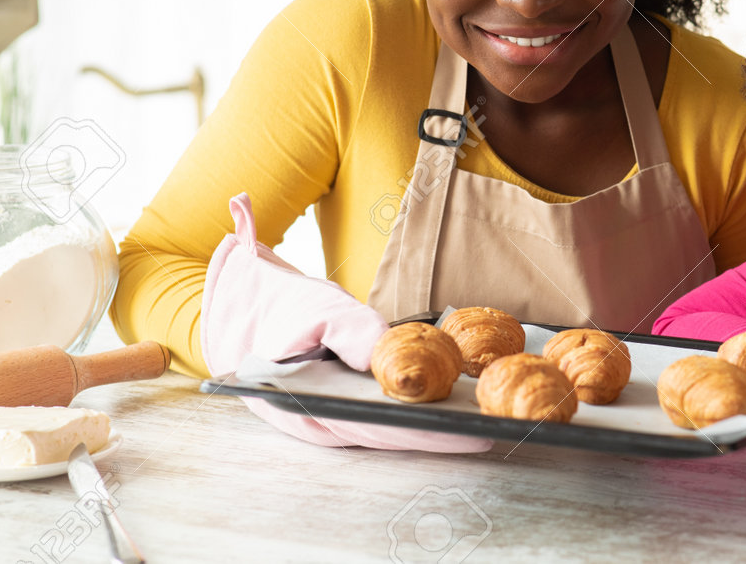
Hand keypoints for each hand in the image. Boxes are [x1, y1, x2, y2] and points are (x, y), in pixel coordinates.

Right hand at [201, 193, 490, 452]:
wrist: (250, 309)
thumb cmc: (281, 312)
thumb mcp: (313, 310)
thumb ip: (348, 330)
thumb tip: (383, 353)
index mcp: (310, 409)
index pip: (380, 430)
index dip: (428, 434)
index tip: (470, 434)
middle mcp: (328, 423)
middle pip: (395, 435)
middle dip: (444, 434)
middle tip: (496, 428)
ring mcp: (340, 415)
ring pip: (395, 426)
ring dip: (438, 423)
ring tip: (488, 415)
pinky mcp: (352, 403)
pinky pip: (391, 411)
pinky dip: (421, 406)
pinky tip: (457, 398)